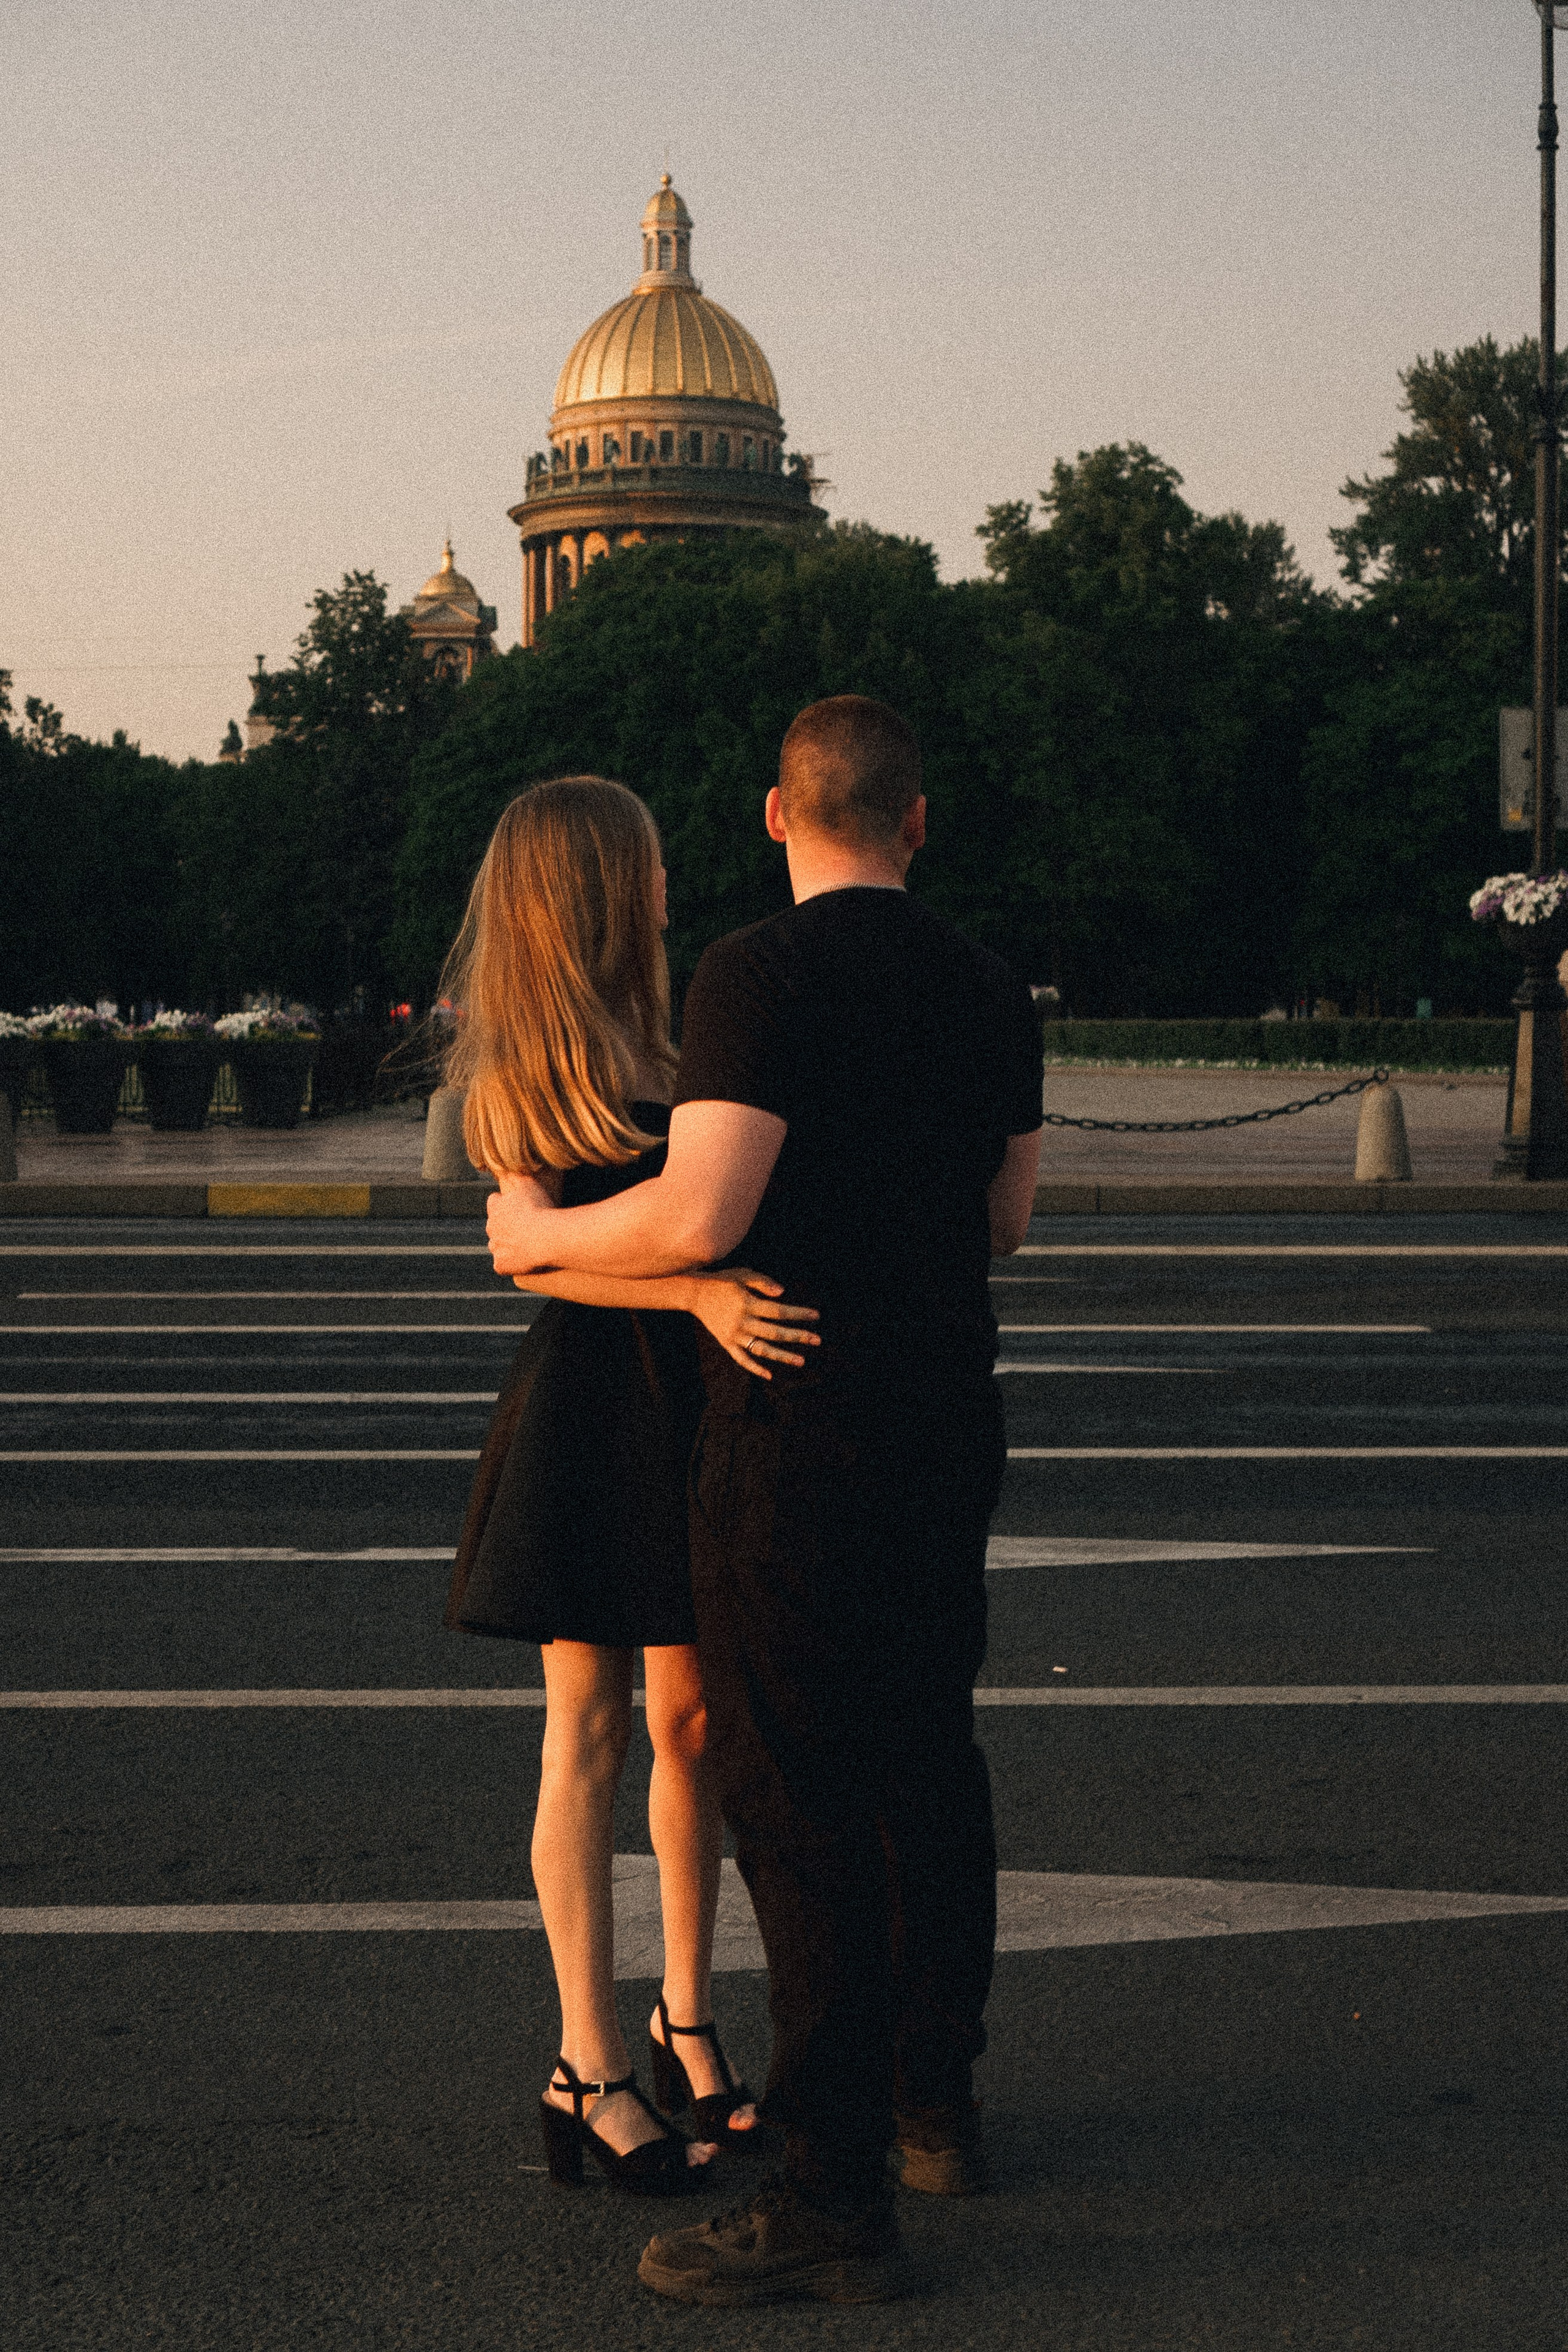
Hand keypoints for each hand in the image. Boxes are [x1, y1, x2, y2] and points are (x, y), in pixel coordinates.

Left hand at [486, 1168, 554, 1277]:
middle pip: (494, 1226)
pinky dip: (509, 1264)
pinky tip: (522, 1260)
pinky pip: (501, 1265)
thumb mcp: (529, 1183)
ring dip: (507, 1245)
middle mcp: (491, 1228)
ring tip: (525, 1244)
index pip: (493, 1202)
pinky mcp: (501, 1265)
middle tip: (524, 1226)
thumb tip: (507, 1165)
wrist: (547, 1237)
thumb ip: (515, 1173)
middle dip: (505, 1226)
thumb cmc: (540, 1208)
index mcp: (495, 1208)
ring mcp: (495, 1248)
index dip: (505, 1203)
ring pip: (497, 1246)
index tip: (517, 1207)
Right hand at [688, 1268, 819, 1378]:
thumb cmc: (723, 1281)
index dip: (798, 1314)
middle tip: (818, 1340)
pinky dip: (755, 1368)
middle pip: (775, 1332)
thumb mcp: (743, 1275)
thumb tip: (783, 1293)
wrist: (694, 1293)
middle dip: (798, 1336)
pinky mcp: (726, 1343)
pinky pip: (742, 1360)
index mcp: (748, 1303)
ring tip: (802, 1361)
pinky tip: (770, 1375)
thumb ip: (763, 1282)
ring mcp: (734, 1335)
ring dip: (783, 1356)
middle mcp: (742, 1321)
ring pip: (761, 1349)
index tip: (816, 1316)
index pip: (779, 1311)